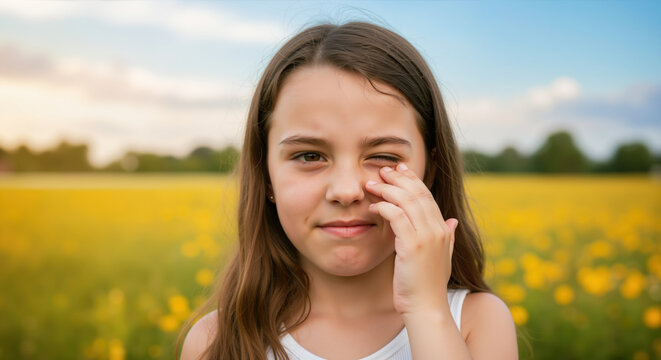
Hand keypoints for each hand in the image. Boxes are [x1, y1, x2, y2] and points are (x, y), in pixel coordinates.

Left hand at [366, 163, 458, 315]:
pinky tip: (372, 206)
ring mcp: (427, 236)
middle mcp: (438, 229)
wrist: (427, 307)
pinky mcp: (412, 245)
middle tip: (382, 170)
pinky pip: (396, 216)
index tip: (399, 170)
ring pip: (406, 201)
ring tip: (371, 184)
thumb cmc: (427, 285)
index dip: (412, 180)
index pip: (427, 196)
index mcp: (443, 229)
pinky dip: (383, 207)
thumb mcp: (441, 257)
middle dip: (398, 178)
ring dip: (386, 189)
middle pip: (417, 193)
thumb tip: (452, 221)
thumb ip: (446, 236)